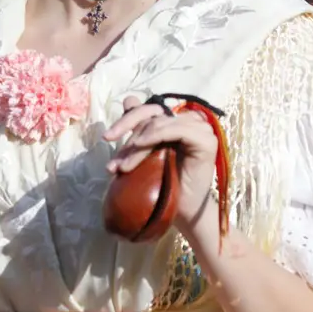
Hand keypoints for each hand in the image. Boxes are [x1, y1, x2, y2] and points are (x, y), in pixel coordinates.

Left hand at [103, 96, 219, 238]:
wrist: (182, 212)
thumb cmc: (164, 186)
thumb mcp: (145, 155)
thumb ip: (139, 129)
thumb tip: (129, 99)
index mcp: (177, 122)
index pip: (149, 110)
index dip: (126, 120)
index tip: (107, 137)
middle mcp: (190, 122)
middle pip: (152, 115)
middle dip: (128, 135)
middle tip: (113, 160)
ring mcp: (200, 129)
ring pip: (160, 124)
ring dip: (137, 144)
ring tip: (124, 166)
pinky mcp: (205, 140)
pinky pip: (176, 129)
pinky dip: (155, 135)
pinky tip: (140, 145)